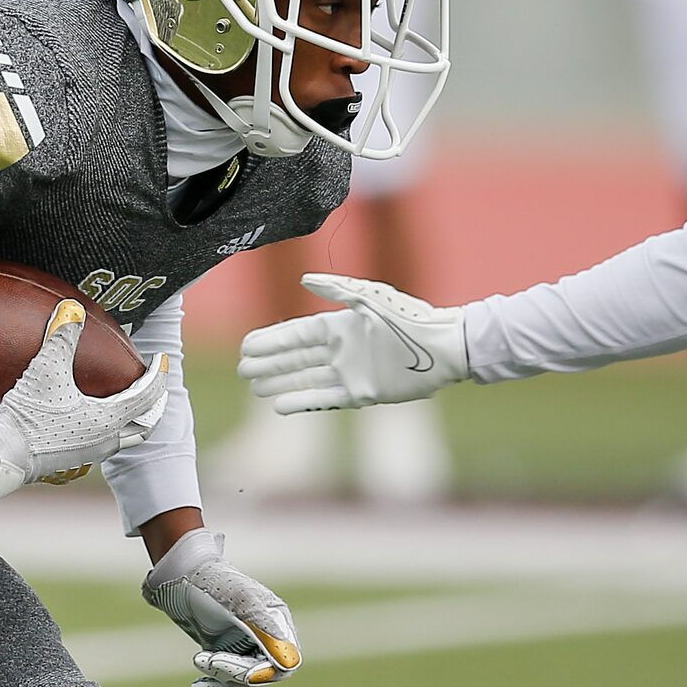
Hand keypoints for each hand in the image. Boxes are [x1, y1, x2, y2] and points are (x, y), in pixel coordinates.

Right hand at [0, 302, 169, 504]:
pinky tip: (94, 418)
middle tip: (155, 387)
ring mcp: (90, 455)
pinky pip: (105, 444)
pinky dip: (112, 428)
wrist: (2, 455)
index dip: (157, 374)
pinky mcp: (73, 461)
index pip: (147, 395)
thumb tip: (72, 308)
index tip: (161, 359)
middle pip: (145, 425)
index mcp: (109, 419)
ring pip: (125, 437)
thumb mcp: (47, 370)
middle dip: (154, 405)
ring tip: (129, 403)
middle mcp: (106, 441)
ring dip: (133, 419)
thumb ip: (62, 337)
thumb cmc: (28, 414)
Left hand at [139, 528, 300, 686]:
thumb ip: (264, 629)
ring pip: (244, 681)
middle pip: (264, 674)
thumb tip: (290, 663)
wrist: (179, 576)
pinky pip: (228, 681)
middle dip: (236, 672)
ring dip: (221, 677)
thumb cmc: (213, 583)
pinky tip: (197, 686)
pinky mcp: (227, 654)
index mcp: (277, 621)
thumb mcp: (240, 602)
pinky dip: (214, 686)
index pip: (284, 662)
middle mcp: (266, 636)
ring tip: (198, 658)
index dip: (263, 673)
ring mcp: (246, 646)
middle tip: (208, 660)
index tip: (240, 673)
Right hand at [236, 273, 469, 411]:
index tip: (246, 345)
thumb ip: (338, 290)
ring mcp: (350, 372)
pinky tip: (279, 405)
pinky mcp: (362, 394)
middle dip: (269, 363)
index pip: (297, 334)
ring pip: (306, 378)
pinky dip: (302, 401)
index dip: (271, 340)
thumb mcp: (371, 298)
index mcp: (341, 325)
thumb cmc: (411, 318)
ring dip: (280, 382)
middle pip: (296, 357)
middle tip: (242, 369)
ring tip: (254, 387)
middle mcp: (342, 350)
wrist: (444, 348)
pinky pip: (325, 399)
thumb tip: (304, 280)